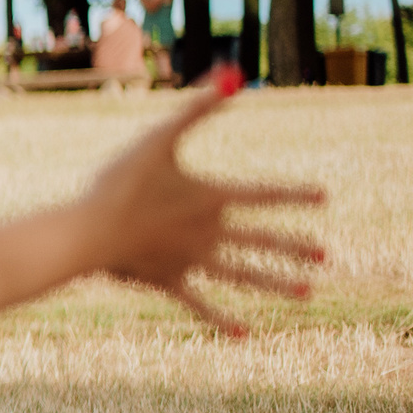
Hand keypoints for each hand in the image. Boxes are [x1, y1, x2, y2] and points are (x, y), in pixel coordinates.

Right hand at [81, 65, 325, 332]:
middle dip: (294, 247)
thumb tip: (233, 79)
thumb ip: (196, 109)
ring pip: (243, 275)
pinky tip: (244, 334)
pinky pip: (201, 303)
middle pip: (262, 241)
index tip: (323, 197)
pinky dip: (222, 319)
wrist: (89, 233)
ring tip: (306, 293)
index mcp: (211, 198)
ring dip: (276, 284)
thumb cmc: (120, 183)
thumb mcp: (157, 139)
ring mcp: (192, 261)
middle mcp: (210, 233)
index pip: (264, 195)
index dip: (294, 194)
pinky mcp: (170, 281)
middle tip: (324, 256)